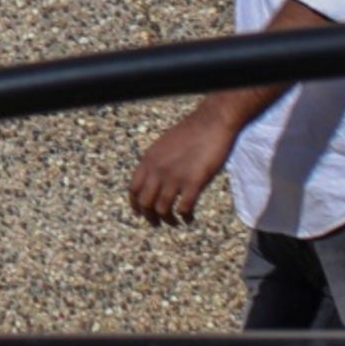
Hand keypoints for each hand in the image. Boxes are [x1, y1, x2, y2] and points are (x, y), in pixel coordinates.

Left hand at [128, 109, 236, 224]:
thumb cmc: (189, 132)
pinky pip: (184, 207)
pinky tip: (189, 218)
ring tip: (175, 222)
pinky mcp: (194, 182)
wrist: (211, 123)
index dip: (135, 204)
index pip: (134, 189)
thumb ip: (155, 162)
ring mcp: (175, 177)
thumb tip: (152, 178)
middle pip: (146, 203)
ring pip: (163, 209)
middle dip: (150, 217)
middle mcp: (158, 170)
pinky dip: (185, 216)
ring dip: (168, 220)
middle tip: (157, 223)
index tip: (140, 212)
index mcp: (148, 160)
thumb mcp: (162, 145)